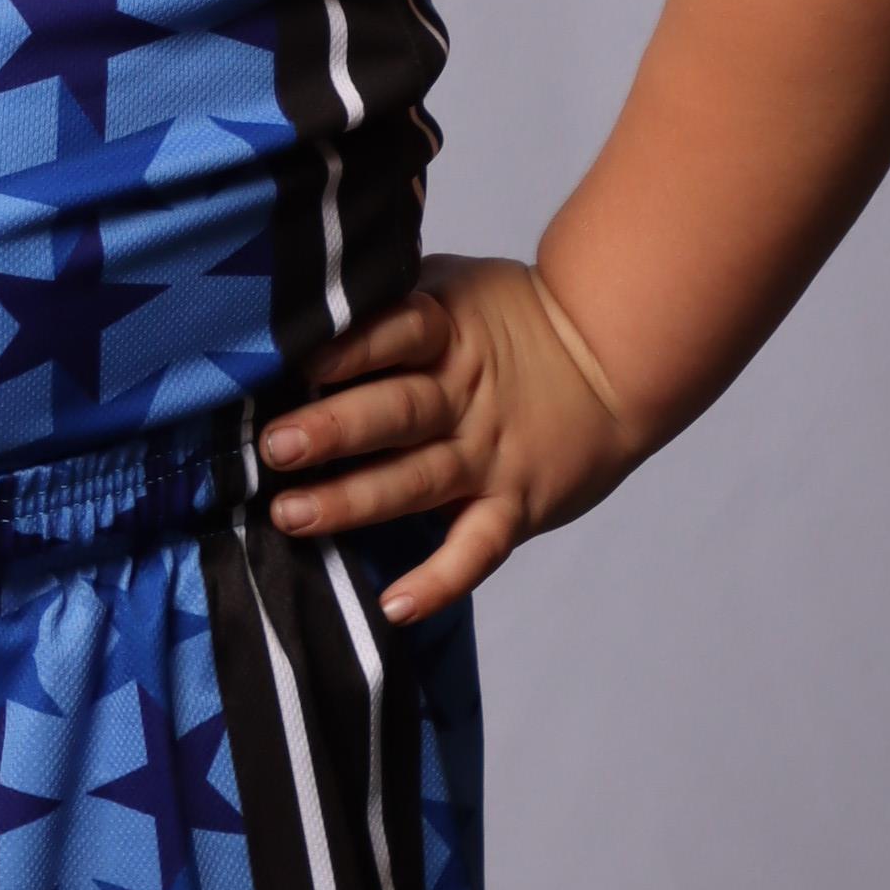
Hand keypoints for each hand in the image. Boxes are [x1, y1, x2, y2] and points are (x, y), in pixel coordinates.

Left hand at [258, 254, 642, 623]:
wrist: (615, 359)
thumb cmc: (516, 317)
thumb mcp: (455, 284)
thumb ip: (393, 297)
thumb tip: (307, 296)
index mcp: (447, 332)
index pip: (397, 333)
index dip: (350, 347)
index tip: (297, 362)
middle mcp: (463, 397)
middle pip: (395, 412)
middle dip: (333, 430)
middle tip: (274, 447)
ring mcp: (488, 456)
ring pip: (416, 482)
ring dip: (353, 501)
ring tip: (292, 514)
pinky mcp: (514, 506)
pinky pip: (476, 549)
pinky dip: (440, 581)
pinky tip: (394, 605)